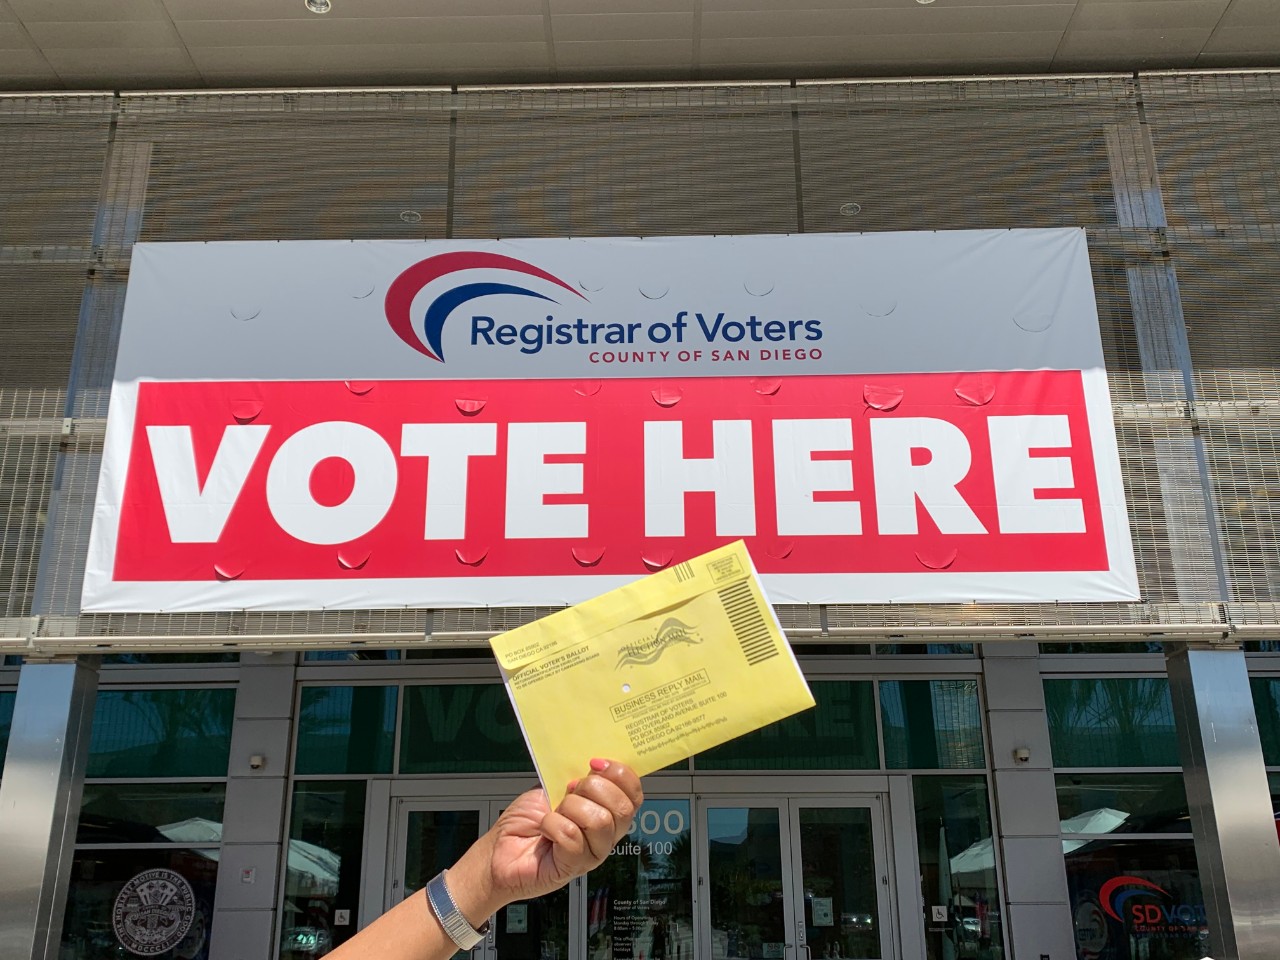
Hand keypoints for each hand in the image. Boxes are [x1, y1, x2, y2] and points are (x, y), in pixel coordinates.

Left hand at [450, 759, 642, 918]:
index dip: (621, 774)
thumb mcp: (553, 789)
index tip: (595, 763)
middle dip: (593, 788)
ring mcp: (592, 854)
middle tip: (569, 790)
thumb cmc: (523, 823)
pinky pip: (572, 836)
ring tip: (554, 813)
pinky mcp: (574, 867)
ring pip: (600, 821)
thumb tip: (595, 761)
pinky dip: (552, 825)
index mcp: (606, 813)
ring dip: (570, 808)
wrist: (497, 852)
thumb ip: (576, 778)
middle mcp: (605, 835)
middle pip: (623, 807)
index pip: (634, 794)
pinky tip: (544, 830)